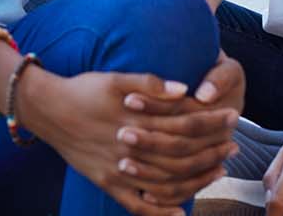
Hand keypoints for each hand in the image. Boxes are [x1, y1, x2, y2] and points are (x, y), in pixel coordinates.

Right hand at [15, 67, 235, 215]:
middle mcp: (131, 147)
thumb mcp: (116, 79)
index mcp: (136, 118)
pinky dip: (159, 211)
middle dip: (212, 150)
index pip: (184, 122)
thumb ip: (150, 84)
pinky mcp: (107, 183)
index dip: (212, 121)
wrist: (47, 110)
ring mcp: (118, 169)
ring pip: (166, 180)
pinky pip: (136, 204)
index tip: (233, 117)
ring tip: (219, 170)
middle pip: (181, 154)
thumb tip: (185, 91)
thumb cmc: (83, 90)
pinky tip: (180, 213)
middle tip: (235, 146)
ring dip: (196, 177)